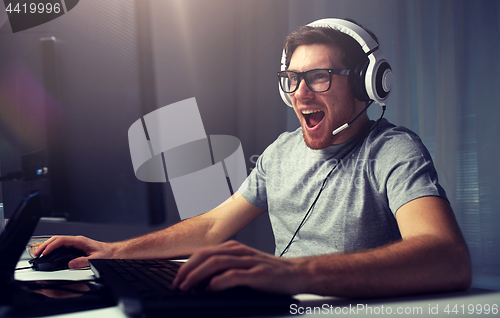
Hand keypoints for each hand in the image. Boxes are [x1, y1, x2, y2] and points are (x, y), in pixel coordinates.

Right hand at [33, 235, 114, 268]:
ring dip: (48, 247)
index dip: (51, 246)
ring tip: (40, 254)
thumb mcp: (96, 259)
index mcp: (80, 241)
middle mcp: (77, 241)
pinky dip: (53, 249)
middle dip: (45, 245)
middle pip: (57, 239)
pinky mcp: (75, 247)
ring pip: (58, 242)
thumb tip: (71, 264)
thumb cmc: (107, 254)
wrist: (113, 253)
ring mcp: (75, 243)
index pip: (61, 240)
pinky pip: (61, 246)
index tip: (45, 252)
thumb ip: (83, 262)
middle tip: (37, 254)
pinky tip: (49, 254)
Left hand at [172, 240, 303, 294]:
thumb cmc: (269, 272)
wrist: (296, 273)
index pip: (203, 252)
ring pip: (216, 263)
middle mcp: (239, 251)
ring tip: (187, 287)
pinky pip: (234, 275)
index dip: (186, 265)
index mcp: (233, 248)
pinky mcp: (258, 274)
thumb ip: (225, 269)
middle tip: (177, 284)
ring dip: (198, 275)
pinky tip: (211, 288)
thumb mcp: (244, 265)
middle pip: (206, 255)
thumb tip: (200, 281)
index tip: (176, 279)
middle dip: (187, 270)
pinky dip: (219, 282)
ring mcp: (249, 261)